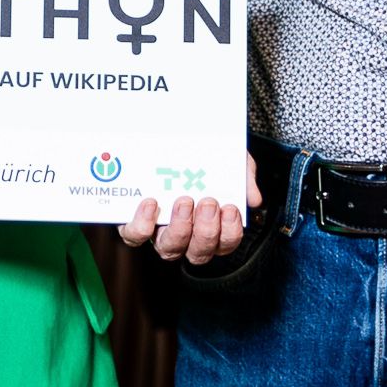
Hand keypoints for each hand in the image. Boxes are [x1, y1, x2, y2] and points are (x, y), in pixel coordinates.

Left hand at [119, 159, 262, 266]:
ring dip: (179, 229)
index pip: (224, 243)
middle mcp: (186, 236)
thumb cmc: (204, 154)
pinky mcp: (133, 223)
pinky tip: (152, 203)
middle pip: (198, 253)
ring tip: (184, 201)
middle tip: (209, 202)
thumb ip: (244, 176)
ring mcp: (159, 232)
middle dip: (207, 231)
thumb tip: (253, 198)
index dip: (229, 233)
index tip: (231, 208)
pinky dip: (143, 225)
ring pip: (169, 250)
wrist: (172, 133)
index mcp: (211, 226)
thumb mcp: (231, 159)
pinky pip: (136, 235)